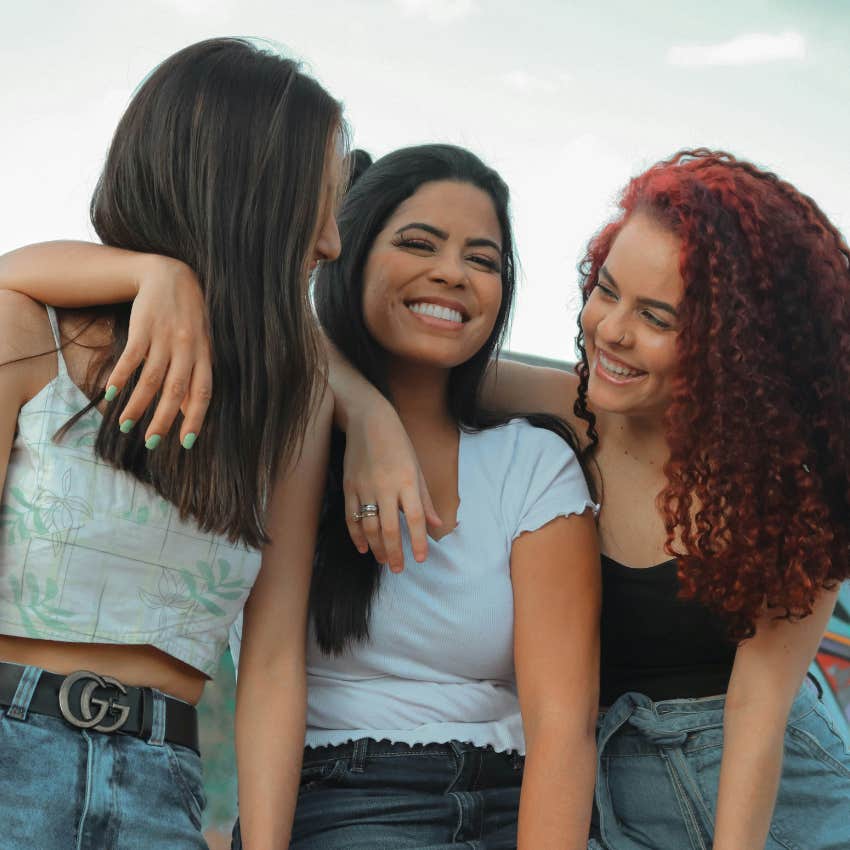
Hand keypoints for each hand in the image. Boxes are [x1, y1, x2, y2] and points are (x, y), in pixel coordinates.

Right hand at [105, 254, 211, 447]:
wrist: (170, 274)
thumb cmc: (189, 317)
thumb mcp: (199, 345)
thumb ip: (195, 376)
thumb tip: (190, 412)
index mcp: (204, 355)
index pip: (203, 392)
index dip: (196, 418)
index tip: (186, 443)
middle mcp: (187, 348)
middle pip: (176, 390)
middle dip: (164, 420)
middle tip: (151, 443)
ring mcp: (165, 337)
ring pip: (151, 378)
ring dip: (138, 405)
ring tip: (126, 426)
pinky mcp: (143, 327)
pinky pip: (132, 357)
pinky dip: (121, 376)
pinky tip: (111, 395)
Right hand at [342, 397, 441, 570]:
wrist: (368, 421)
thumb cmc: (398, 443)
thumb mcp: (417, 467)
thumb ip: (425, 499)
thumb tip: (437, 524)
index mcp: (407, 481)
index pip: (415, 518)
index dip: (418, 541)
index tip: (420, 559)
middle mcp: (385, 486)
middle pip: (389, 528)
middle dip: (394, 552)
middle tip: (398, 569)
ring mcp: (364, 487)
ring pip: (369, 526)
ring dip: (377, 548)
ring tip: (384, 561)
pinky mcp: (349, 487)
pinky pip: (352, 517)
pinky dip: (357, 535)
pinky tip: (364, 548)